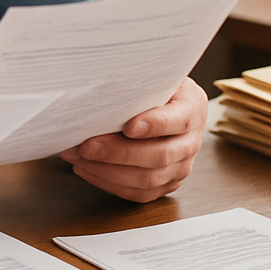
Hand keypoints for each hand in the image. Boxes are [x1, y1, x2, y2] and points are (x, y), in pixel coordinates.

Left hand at [58, 77, 207, 201]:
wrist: (160, 103)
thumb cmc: (150, 86)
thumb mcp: (150, 75)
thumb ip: (135, 82)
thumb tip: (96, 85)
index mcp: (192, 108)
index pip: (180, 120)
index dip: (155, 125)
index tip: (128, 126)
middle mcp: (191, 141)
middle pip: (159, 155)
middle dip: (118, 153)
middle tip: (87, 145)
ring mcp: (181, 166)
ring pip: (147, 179)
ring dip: (107, 170)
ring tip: (78, 157)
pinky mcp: (165, 184)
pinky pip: (139, 193)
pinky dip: (108, 183)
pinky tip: (87, 168)